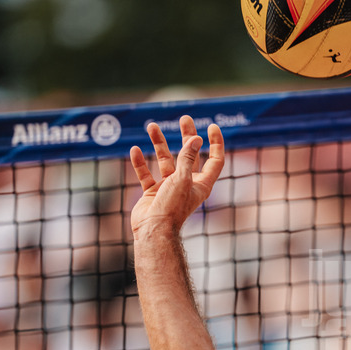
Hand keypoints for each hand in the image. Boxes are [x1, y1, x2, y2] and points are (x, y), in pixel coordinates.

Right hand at [130, 115, 224, 237]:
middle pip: (189, 155)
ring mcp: (169, 188)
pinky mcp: (152, 192)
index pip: (215, 160)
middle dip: (187, 137)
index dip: (216, 143)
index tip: (212, 126)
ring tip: (151, 126)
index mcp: (201, 184)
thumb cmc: (171, 207)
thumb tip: (196, 138)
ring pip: (165, 161)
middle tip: (184, 119)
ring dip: (158, 144)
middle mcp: (187, 184)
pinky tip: (135, 150)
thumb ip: (187, 157)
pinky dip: (140, 163)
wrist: (153, 230)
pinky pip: (146, 174)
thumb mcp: (182, 178)